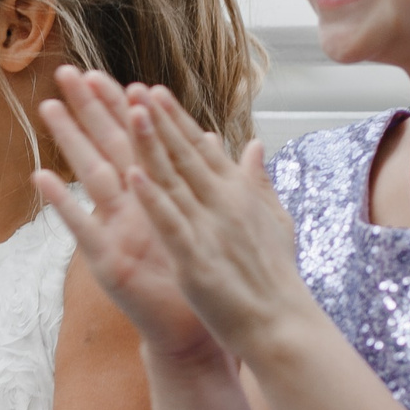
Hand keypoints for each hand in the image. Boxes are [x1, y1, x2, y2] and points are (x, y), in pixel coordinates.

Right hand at [34, 67, 219, 362]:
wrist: (193, 333)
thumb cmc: (193, 278)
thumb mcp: (203, 221)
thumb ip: (202, 179)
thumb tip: (210, 138)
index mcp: (154, 196)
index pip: (136, 142)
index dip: (121, 108)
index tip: (106, 73)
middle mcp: (129, 208)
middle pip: (105, 147)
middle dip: (87, 110)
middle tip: (66, 72)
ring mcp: (114, 232)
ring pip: (90, 177)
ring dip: (70, 142)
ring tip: (49, 108)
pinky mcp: (107, 262)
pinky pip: (82, 229)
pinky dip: (62, 205)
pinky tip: (42, 179)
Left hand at [121, 85, 311, 356]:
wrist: (281, 325)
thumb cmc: (274, 277)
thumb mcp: (272, 220)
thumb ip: (257, 181)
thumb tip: (254, 145)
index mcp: (236, 193)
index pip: (199, 148)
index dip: (173, 118)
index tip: (150, 90)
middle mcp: (223, 202)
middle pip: (182, 152)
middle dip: (156, 117)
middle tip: (128, 84)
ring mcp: (210, 228)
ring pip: (173, 178)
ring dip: (150, 143)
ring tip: (129, 109)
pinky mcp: (196, 259)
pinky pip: (170, 223)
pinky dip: (152, 198)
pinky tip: (132, 174)